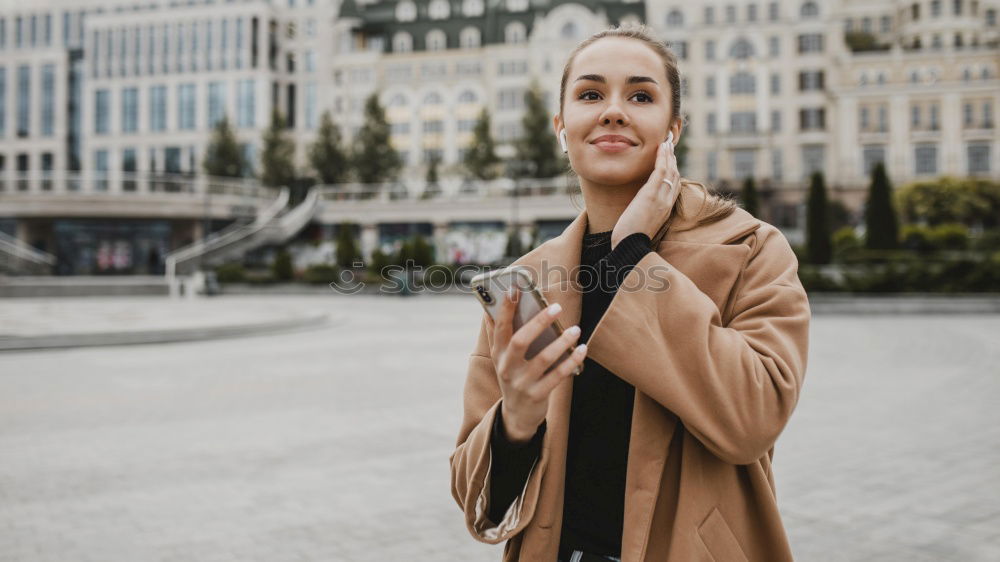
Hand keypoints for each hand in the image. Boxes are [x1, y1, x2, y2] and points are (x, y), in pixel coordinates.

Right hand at [484, 286, 587, 443]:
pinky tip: (582, 349)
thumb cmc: (513, 376)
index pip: (499, 327)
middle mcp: (507, 367)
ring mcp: (521, 383)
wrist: (516, 415)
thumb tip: (489, 308)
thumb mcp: (501, 358)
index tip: (513, 288)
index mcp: (498, 353)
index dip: (505, 308)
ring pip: (542, 359)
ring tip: (575, 329)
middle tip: (557, 307)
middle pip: (520, 341)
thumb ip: (497, 334)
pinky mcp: (537, 395)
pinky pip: (557, 376)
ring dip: (560, 342)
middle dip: (538, 323)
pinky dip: (571, 362)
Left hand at [610, 139, 681, 248]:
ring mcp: (661, 197)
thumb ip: (644, 211)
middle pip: (675, 175)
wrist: (629, 247)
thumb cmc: (631, 239)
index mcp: (666, 209)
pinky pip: (661, 171)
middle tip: (669, 145)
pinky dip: (662, 157)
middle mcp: (667, 202)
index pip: (674, 186)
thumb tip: (639, 205)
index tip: (670, 160)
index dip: (673, 171)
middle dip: (672, 159)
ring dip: (668, 154)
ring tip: (666, 142)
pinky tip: (661, 147)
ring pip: (670, 170)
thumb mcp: (641, 222)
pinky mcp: (652, 194)